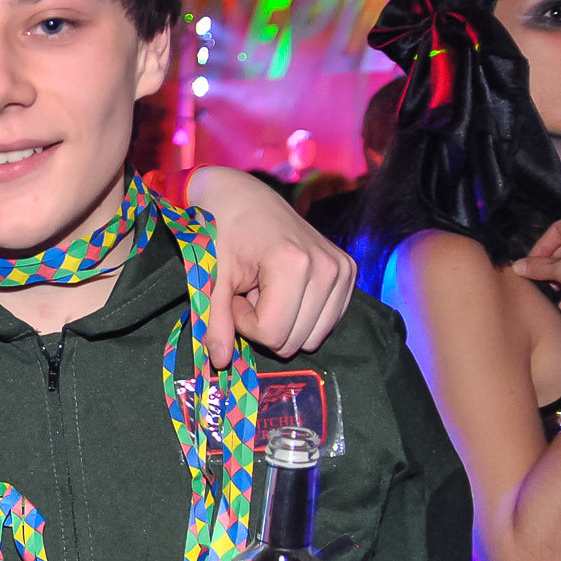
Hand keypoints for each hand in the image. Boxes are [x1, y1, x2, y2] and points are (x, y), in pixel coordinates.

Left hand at [186, 167, 354, 366]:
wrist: (243, 197)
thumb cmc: (222, 233)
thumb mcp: (212, 277)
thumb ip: (215, 321)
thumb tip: (221, 363)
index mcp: (294, 264)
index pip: (272, 334)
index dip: (245, 324)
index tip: (236, 294)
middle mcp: (327, 267)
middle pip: (294, 341)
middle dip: (263, 325)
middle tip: (249, 292)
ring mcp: (343, 270)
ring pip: (312, 338)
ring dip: (282, 322)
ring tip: (265, 289)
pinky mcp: (349, 272)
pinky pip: (326, 323)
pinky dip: (301, 316)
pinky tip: (284, 289)